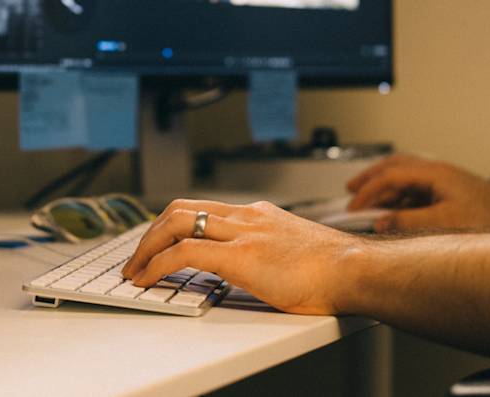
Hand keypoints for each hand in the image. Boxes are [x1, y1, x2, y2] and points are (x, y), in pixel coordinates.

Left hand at [121, 199, 362, 314]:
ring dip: (146, 247)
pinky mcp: (240, 256)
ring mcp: (242, 233)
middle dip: (151, 232)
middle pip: (181, 209)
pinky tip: (147, 280)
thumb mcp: (294, 252)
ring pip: (176, 224)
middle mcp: (246, 217)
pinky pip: (184, 254)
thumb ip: (272, 253)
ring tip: (134, 269)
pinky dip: (157, 265)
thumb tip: (260, 270)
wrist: (355, 269)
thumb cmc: (336, 269)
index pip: (202, 209)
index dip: (172, 225)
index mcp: (258, 216)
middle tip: (136, 257)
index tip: (158, 242)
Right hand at [346, 154, 489, 231]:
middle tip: (351, 190)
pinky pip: (414, 187)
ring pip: (404, 174)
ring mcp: (443, 180)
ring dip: (383, 184)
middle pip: (394, 166)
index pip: (390, 176)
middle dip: (370, 178)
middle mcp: (437, 172)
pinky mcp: (449, 191)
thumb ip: (408, 221)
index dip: (368, 191)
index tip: (353, 207)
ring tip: (367, 196)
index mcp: (434, 174)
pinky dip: (397, 195)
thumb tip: (380, 221)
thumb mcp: (445, 223)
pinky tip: (393, 209)